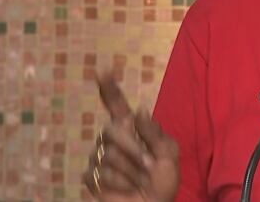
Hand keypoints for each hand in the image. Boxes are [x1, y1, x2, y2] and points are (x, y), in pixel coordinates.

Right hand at [82, 72, 179, 200]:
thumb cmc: (163, 181)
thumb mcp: (168, 155)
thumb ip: (155, 134)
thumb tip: (139, 110)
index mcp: (132, 129)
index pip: (117, 105)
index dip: (110, 89)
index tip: (103, 70)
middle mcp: (112, 139)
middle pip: (113, 131)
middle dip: (134, 150)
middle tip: (149, 166)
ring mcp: (99, 157)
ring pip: (108, 156)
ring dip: (130, 172)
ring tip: (140, 181)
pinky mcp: (91, 177)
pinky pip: (99, 174)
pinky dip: (120, 185)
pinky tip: (126, 190)